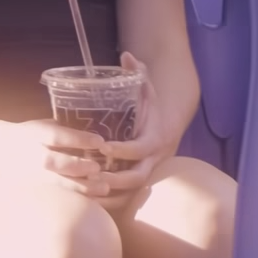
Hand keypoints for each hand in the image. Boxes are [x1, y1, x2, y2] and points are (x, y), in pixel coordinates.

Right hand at [0, 116, 114, 196]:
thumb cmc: (29, 135)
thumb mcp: (42, 126)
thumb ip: (64, 130)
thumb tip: (97, 137)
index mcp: (34, 134)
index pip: (57, 136)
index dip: (79, 139)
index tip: (100, 141)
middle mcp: (31, 155)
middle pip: (54, 162)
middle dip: (78, 166)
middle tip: (98, 168)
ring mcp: (31, 175)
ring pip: (56, 184)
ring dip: (81, 187)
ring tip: (103, 188)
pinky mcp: (33, 189)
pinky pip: (56, 196)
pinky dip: (75, 199)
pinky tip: (94, 201)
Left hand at [99, 52, 180, 203]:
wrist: (170, 126)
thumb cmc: (152, 108)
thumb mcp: (147, 89)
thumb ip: (137, 73)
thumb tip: (126, 54)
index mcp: (154, 140)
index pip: (139, 148)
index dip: (122, 149)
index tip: (103, 146)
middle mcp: (153, 160)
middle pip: (137, 176)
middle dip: (115, 179)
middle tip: (91, 175)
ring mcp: (147, 173)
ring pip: (131, 192)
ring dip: (111, 195)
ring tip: (87, 192)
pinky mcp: (140, 182)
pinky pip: (127, 198)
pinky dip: (111, 202)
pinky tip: (90, 203)